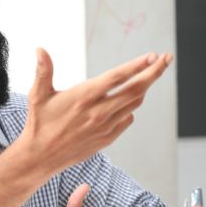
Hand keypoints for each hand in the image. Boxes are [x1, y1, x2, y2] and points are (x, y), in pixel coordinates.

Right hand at [17, 48, 171, 173]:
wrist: (41, 157)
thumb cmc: (39, 123)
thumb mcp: (38, 95)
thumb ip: (43, 71)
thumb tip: (40, 49)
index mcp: (84, 96)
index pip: (117, 77)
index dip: (137, 65)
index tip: (153, 56)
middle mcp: (98, 111)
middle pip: (135, 89)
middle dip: (154, 72)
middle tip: (167, 59)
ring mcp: (105, 126)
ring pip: (134, 104)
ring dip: (144, 88)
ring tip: (149, 75)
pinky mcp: (107, 138)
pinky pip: (127, 120)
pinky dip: (131, 108)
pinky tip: (128, 101)